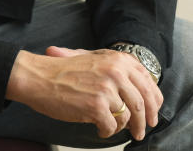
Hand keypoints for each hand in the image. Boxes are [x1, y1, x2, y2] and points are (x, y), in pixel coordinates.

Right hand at [5, 46, 162, 141]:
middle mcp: (116, 72)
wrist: (38, 77)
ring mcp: (107, 89)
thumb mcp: (93, 59)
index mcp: (118, 60)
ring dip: (124, 128)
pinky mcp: (97, 106)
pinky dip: (107, 132)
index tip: (153, 113)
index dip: (154, 102)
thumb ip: (116, 69)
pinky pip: (112, 127)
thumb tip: (140, 88)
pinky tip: (99, 129)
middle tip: (142, 131)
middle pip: (142, 103)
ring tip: (115, 129)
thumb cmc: (62, 70)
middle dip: (145, 121)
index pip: (148, 83)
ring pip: (129, 117)